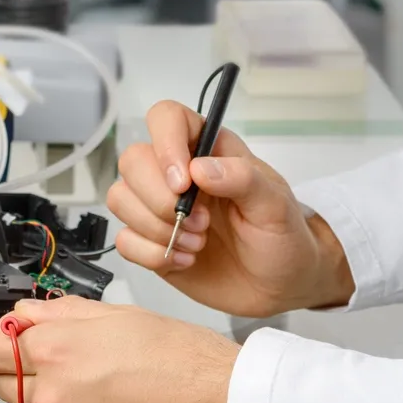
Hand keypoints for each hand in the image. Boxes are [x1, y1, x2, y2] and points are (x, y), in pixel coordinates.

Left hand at [0, 296, 239, 402]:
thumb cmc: (184, 358)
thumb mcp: (122, 314)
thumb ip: (63, 313)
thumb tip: (27, 314)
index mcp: (58, 350)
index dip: (5, 335)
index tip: (19, 331)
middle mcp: (54, 397)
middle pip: (1, 383)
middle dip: (20, 365)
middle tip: (57, 352)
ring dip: (42, 393)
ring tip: (87, 377)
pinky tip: (104, 402)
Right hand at [107, 100, 353, 317]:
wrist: (280, 284)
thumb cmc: (282, 236)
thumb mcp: (275, 204)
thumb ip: (242, 178)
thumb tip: (199, 168)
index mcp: (208, 149)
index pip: (166, 118)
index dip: (165, 145)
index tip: (183, 183)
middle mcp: (177, 172)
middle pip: (133, 160)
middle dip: (160, 199)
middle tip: (201, 224)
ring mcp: (160, 207)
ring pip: (120, 198)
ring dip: (156, 228)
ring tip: (197, 245)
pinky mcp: (151, 241)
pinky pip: (124, 240)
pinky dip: (151, 254)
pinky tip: (185, 261)